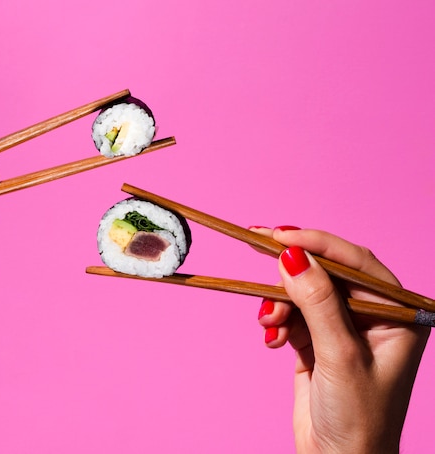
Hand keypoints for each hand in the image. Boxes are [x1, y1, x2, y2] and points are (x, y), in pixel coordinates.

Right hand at [255, 228, 428, 453]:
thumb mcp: (340, 356)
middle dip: (291, 270)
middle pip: (325, 273)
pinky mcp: (316, 341)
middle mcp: (371, 316)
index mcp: (396, 315)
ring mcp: (342, 328)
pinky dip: (277, 321)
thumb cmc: (358, 418)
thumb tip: (292, 256)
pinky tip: (273, 339)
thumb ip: (317, 302)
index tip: (280, 235)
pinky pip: (291, 314)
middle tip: (256, 244)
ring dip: (279, 303)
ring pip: (302, 293)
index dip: (317, 243)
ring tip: (269, 324)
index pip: (356, 263)